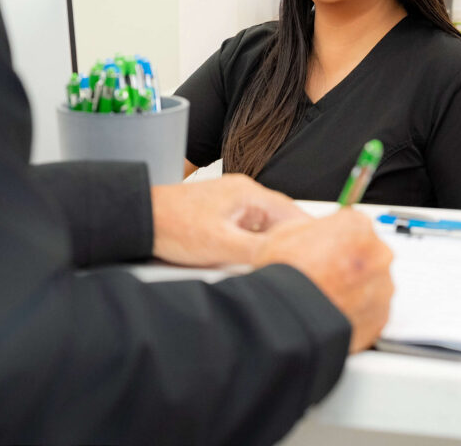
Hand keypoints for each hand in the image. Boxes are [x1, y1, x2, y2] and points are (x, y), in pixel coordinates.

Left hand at [150, 174, 309, 267]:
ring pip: (264, 228)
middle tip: (299, 267)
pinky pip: (248, 230)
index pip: (293, 214)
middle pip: (280, 222)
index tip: (319, 255)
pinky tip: (248, 262)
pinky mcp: (221, 214)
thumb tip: (289, 260)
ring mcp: (232, 203)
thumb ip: (258, 252)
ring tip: (274, 267)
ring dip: (268, 247)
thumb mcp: (221, 246)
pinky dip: (252, 246)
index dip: (308, 237)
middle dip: (288, 244)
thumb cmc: (174, 225)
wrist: (140, 218)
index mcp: (250, 194)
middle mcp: (244, 194)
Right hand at [254, 210, 393, 353]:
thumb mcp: (286, 232)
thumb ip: (313, 228)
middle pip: (368, 253)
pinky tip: (333, 313)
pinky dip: (357, 313)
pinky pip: (372, 311)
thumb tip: (314, 234)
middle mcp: (377, 254)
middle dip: (350, 263)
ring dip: (355, 290)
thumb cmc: (284, 277)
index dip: (336, 239)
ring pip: (372, 284)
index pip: (355, 225)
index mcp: (357, 227)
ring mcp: (382, 286)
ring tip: (325, 298)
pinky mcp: (381, 317)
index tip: (327, 250)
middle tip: (324, 276)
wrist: (286, 319)